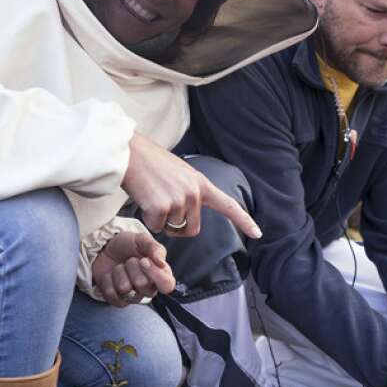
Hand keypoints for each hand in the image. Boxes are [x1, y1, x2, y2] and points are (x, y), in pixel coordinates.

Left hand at [90, 232, 174, 306]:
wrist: (106, 246)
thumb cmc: (129, 245)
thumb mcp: (143, 240)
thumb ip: (155, 248)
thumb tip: (161, 262)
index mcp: (161, 275)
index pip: (167, 285)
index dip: (155, 274)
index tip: (143, 260)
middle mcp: (149, 289)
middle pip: (142, 284)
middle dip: (132, 267)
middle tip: (130, 259)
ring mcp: (133, 296)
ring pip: (124, 289)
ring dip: (118, 272)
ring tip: (120, 266)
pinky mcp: (117, 300)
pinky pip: (111, 294)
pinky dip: (107, 280)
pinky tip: (111, 274)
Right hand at [121, 132, 261, 238]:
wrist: (128, 152)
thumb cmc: (149, 163)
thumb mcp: (179, 173)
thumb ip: (189, 192)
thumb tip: (186, 218)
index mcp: (200, 183)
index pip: (228, 205)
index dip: (243, 221)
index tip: (258, 233)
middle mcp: (194, 192)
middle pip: (192, 228)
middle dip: (177, 226)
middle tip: (162, 206)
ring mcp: (179, 200)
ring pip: (172, 229)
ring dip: (160, 220)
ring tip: (151, 196)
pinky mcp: (162, 207)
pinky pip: (156, 227)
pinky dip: (148, 218)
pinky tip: (143, 199)